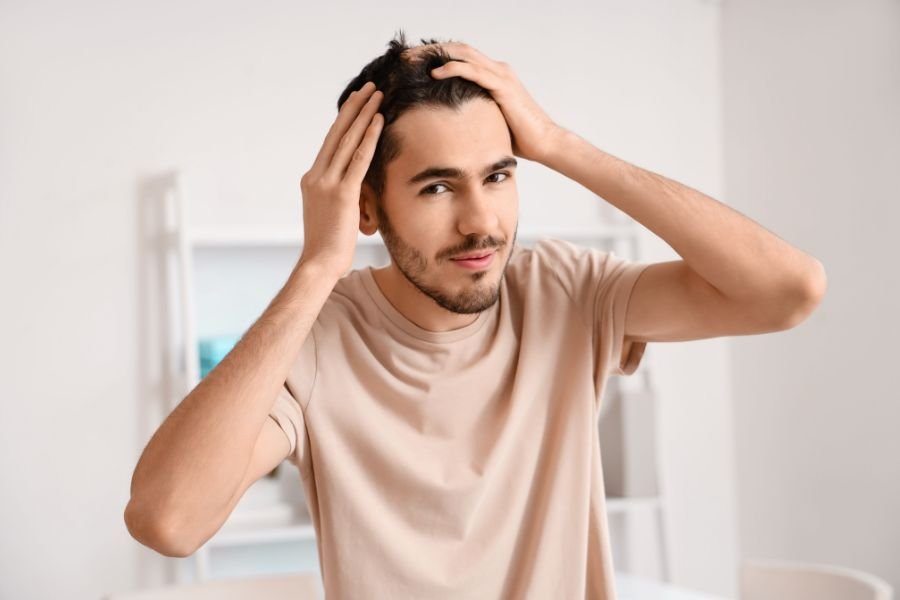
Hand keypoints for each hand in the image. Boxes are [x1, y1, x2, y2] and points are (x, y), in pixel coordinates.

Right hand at [298, 81, 383, 277]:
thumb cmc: (329, 245)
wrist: (319, 263)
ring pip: (347, 141)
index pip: (330, 143)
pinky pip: (358, 159)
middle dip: (354, 108)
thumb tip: (355, 187)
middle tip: (368, 87)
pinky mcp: (342, 194)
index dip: (344, 120)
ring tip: (376, 95)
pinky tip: (378, 121)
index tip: (355, 102)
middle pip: (337, 134)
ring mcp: (327, 184)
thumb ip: (340, 194)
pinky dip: (369, 138)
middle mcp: (316, 176)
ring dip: (363, 115)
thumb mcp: (331, 213)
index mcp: (312, 179)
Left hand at [405, 42, 563, 163]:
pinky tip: (434, 72)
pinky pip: (474, 71)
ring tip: (411, 60)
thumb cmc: (518, 136)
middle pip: (456, 49)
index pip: (459, 57)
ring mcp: (500, 75)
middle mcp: (496, 69)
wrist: (544, 142)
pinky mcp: (503, 86)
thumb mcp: (487, 121)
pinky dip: (452, 68)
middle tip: (404, 56)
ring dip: (435, 54)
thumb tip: (448, 125)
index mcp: (492, 75)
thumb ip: (471, 114)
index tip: (411, 62)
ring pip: (462, 53)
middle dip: (429, 50)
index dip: (434, 56)